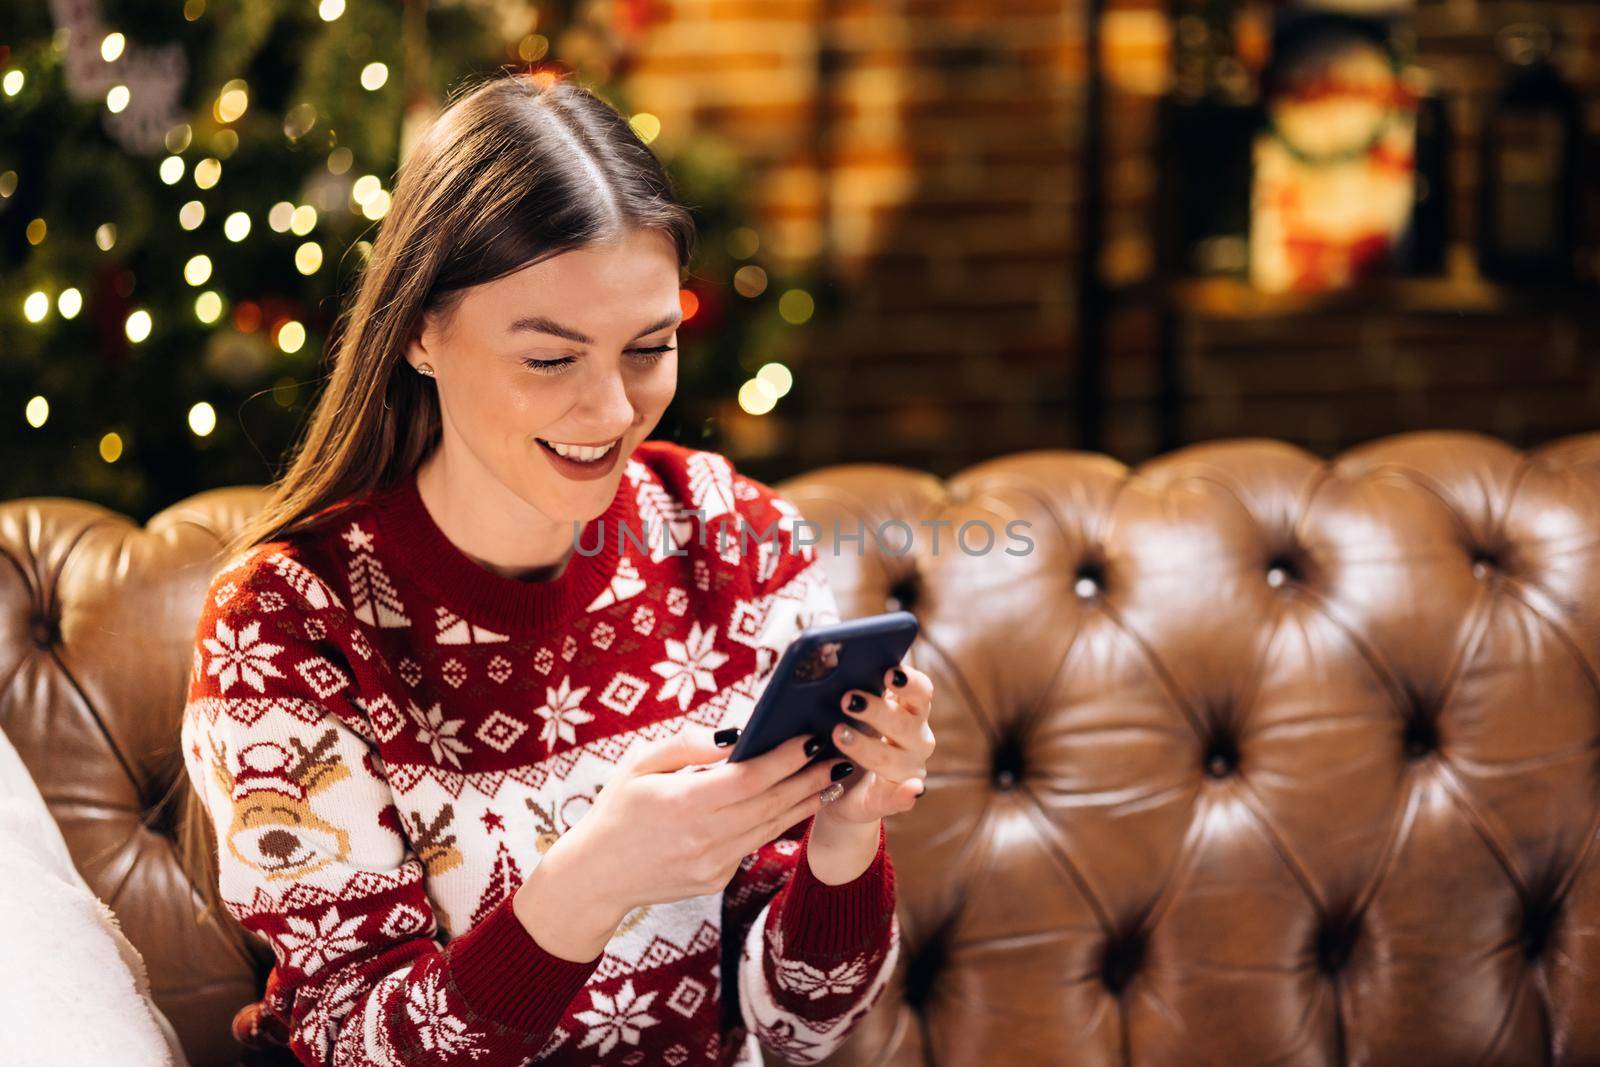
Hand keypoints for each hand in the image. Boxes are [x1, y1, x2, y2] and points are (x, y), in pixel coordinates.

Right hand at [519, 725, 854, 959]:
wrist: (596, 876)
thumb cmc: (616, 809)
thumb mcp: (639, 763)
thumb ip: (687, 744)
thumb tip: (735, 734)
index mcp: (684, 803)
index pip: (751, 778)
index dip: (786, 757)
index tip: (810, 737)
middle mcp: (704, 838)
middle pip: (772, 804)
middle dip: (809, 778)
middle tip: (838, 755)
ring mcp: (713, 864)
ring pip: (771, 827)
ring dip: (804, 802)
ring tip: (830, 779)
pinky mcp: (716, 880)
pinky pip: (753, 845)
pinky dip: (776, 823)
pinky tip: (795, 804)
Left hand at [814, 660, 934, 826]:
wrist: (837, 789)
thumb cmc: (840, 738)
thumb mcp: (842, 713)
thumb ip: (843, 690)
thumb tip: (827, 659)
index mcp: (908, 710)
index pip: (920, 690)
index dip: (908, 681)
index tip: (889, 672)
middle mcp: (915, 737)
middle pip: (905, 721)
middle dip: (877, 710)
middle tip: (847, 699)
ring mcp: (909, 769)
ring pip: (894, 756)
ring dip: (868, 746)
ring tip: (839, 734)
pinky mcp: (895, 798)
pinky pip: (902, 798)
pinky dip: (908, 793)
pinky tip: (911, 789)